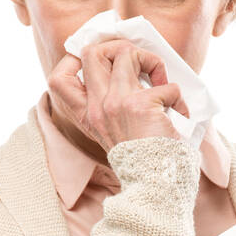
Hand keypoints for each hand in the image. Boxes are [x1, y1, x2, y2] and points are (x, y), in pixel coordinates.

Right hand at [48, 39, 188, 152]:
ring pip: (126, 53)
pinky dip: (176, 95)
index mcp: (88, 115)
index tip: (99, 63)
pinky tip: (177, 112)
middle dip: (118, 48)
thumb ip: (111, 107)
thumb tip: (133, 70)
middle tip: (137, 65)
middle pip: (91, 52)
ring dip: (150, 61)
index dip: (72, 60)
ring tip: (160, 82)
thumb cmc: (142, 161)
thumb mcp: (114, 133)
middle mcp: (97, 107)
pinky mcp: (141, 105)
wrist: (154, 187)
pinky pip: (165, 84)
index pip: (58, 79)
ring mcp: (117, 104)